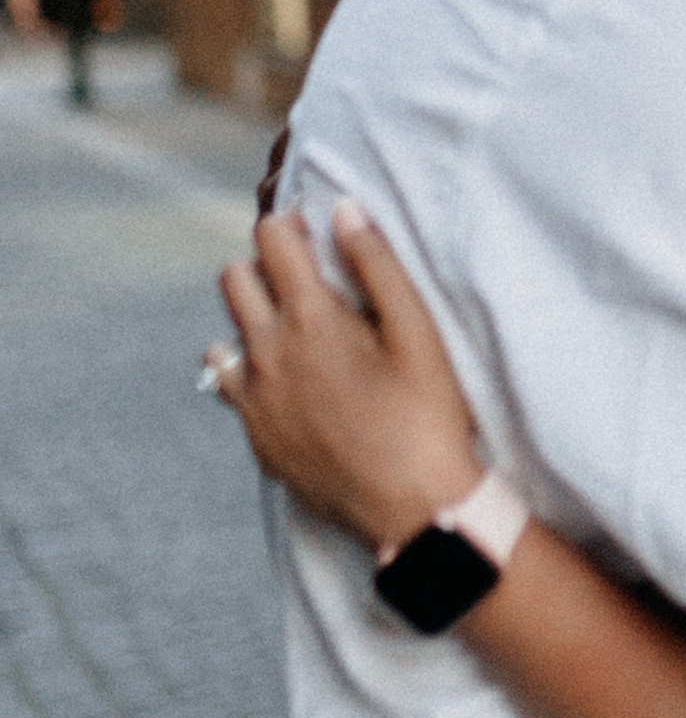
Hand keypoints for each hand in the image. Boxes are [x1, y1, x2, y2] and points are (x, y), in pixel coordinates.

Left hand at [207, 206, 482, 553]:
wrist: (414, 509)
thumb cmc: (427, 416)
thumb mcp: (417, 333)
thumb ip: (378, 264)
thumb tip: (343, 208)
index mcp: (310, 319)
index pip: (272, 239)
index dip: (293, 225)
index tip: (317, 235)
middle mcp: (266, 354)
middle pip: (234, 278)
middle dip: (266, 268)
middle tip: (310, 285)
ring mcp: (253, 400)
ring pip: (225, 334)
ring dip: (254, 322)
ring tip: (301, 338)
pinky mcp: (255, 438)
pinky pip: (229, 387)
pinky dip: (251, 373)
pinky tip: (292, 385)